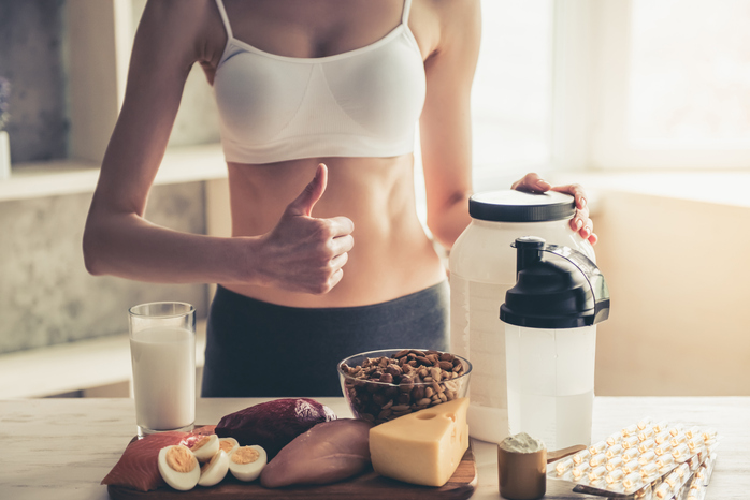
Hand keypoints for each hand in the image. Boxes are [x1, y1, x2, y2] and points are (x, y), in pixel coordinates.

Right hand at [257, 164, 354, 293]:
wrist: (264, 262)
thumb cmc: (282, 232)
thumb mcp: (296, 209)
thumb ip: (313, 189)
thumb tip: (323, 166)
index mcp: (325, 229)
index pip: (349, 226)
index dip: (335, 226)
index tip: (318, 230)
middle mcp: (328, 250)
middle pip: (349, 243)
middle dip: (335, 241)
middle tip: (314, 243)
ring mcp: (326, 269)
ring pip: (343, 259)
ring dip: (332, 256)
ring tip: (311, 255)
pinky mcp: (324, 285)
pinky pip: (337, 274)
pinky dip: (327, 272)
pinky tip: (310, 268)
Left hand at [511, 173, 596, 244]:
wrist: (514, 211)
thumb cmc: (520, 197)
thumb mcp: (522, 185)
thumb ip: (531, 180)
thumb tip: (545, 185)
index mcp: (559, 193)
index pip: (575, 190)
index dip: (581, 195)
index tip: (580, 204)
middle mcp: (566, 205)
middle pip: (581, 209)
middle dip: (582, 217)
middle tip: (575, 226)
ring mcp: (567, 218)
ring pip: (584, 221)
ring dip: (587, 227)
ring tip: (583, 235)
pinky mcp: (566, 231)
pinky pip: (581, 234)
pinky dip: (589, 237)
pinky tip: (590, 242)